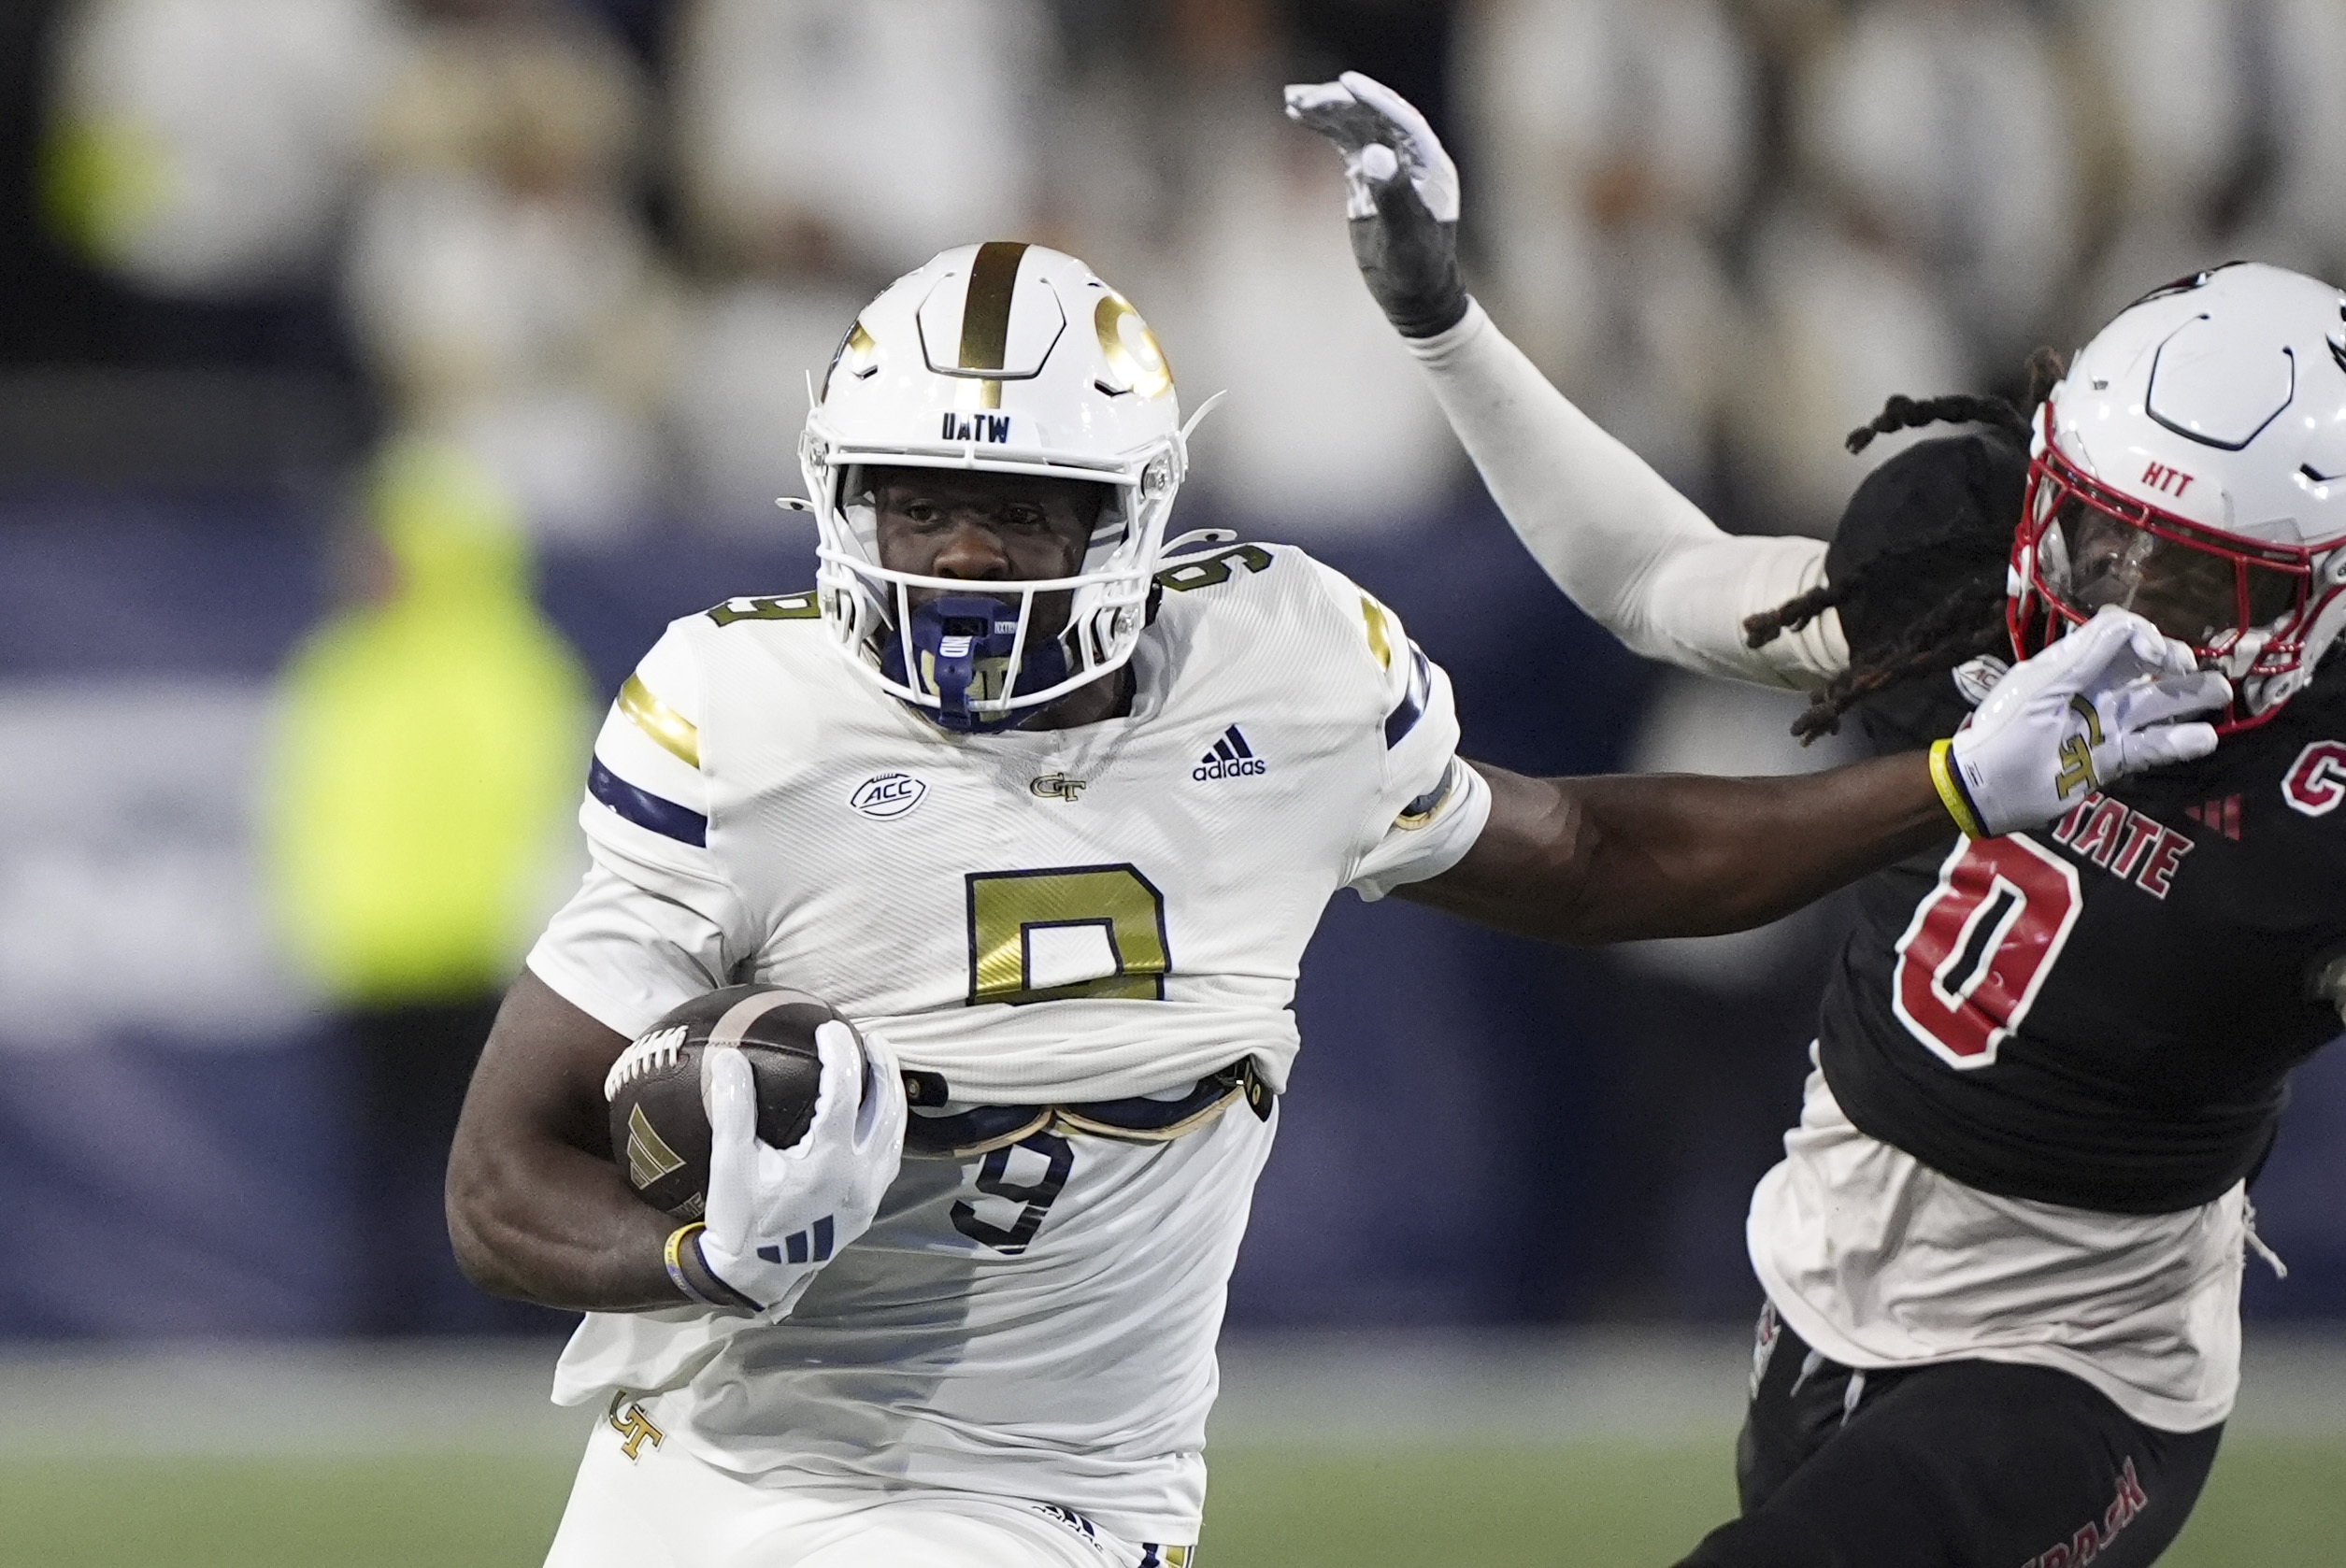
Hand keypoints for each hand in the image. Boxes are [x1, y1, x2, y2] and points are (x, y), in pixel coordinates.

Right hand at [695, 1020, 906, 1317]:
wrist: (759, 1277)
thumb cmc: (742, 1220)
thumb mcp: (732, 1164)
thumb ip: (734, 1110)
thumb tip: (729, 1058)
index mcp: (828, 1160)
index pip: (845, 1091)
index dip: (841, 1054)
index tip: (830, 1028)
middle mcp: (860, 1174)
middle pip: (886, 1107)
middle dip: (882, 1067)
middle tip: (870, 1038)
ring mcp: (870, 1192)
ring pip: (896, 1133)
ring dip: (892, 1095)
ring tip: (880, 1067)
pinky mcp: (870, 1206)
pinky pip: (890, 1156)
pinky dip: (888, 1127)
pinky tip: (876, 1115)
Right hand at [1283, 71, 1467, 338]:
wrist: (1415, 296)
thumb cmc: (1416, 271)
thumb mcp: (1404, 236)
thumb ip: (1391, 194)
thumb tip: (1372, 153)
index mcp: (1428, 166)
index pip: (1401, 121)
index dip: (1374, 100)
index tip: (1345, 83)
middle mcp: (1410, 158)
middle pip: (1374, 117)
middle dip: (1341, 103)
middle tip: (1304, 98)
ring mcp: (1388, 164)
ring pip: (1357, 126)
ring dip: (1327, 110)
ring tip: (1293, 101)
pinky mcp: (1367, 177)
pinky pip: (1346, 142)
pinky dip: (1324, 128)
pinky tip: (1299, 116)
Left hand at [1948, 606, 2229, 834]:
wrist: (1983, 792)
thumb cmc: (2005, 735)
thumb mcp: (2041, 692)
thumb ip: (2084, 659)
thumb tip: (2128, 625)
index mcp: (2070, 667)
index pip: (2116, 635)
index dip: (2143, 636)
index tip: (2157, 655)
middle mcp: (2091, 690)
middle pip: (2144, 665)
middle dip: (2173, 661)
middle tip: (2191, 669)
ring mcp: (2102, 725)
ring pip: (2154, 703)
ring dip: (2188, 696)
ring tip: (2219, 693)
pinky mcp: (2109, 759)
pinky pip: (2149, 745)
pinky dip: (2177, 741)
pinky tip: (2203, 738)